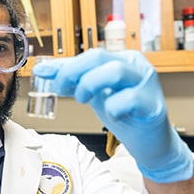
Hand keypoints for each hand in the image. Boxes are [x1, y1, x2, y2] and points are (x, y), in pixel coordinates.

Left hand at [33, 48, 192, 182]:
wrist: (148, 139)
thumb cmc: (122, 111)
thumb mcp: (92, 91)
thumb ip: (70, 78)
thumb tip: (42, 70)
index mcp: (121, 59)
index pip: (89, 54)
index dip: (65, 65)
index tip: (45, 75)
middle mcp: (135, 66)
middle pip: (99, 56)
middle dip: (73, 72)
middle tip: (62, 88)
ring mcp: (146, 84)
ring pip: (115, 71)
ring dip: (90, 85)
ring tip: (83, 100)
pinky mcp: (152, 105)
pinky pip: (129, 99)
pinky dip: (113, 107)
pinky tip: (111, 114)